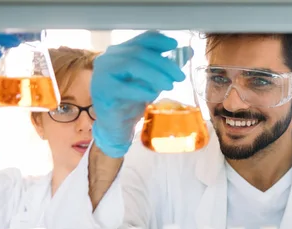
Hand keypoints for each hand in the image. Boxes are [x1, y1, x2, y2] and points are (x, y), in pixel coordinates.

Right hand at [91, 31, 192, 157]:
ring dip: (154, 74)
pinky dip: (140, 90)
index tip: (176, 46)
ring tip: (170, 86)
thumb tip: (189, 51)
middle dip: (163, 63)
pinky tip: (152, 95)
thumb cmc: (132, 101)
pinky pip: (123, 87)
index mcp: (121, 52)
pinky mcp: (102, 92)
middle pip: (139, 52)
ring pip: (131, 65)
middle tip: (180, 76)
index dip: (159, 40)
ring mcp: (102, 75)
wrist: (115, 126)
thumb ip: (166, 66)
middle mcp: (108, 59)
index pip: (141, 39)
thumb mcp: (152, 81)